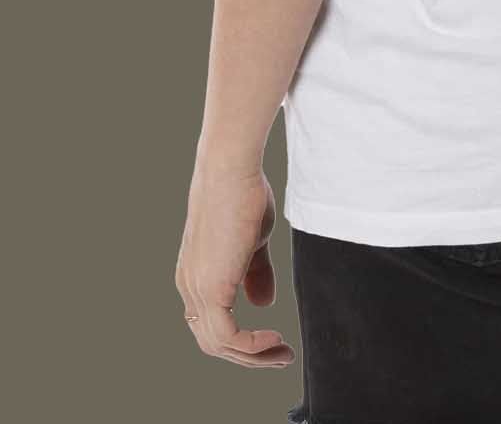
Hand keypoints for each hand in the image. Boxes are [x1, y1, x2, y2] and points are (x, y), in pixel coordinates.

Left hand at [175, 163, 293, 367]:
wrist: (231, 171)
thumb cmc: (244, 195)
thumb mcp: (253, 241)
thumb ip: (256, 273)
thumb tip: (264, 304)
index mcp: (196, 277)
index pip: (211, 325)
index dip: (240, 339)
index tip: (271, 341)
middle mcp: (190, 288)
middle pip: (213, 342)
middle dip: (249, 356)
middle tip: (281, 357)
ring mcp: (196, 290)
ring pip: (218, 344)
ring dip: (253, 356)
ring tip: (283, 354)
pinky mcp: (210, 288)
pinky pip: (227, 335)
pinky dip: (251, 345)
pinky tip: (274, 338)